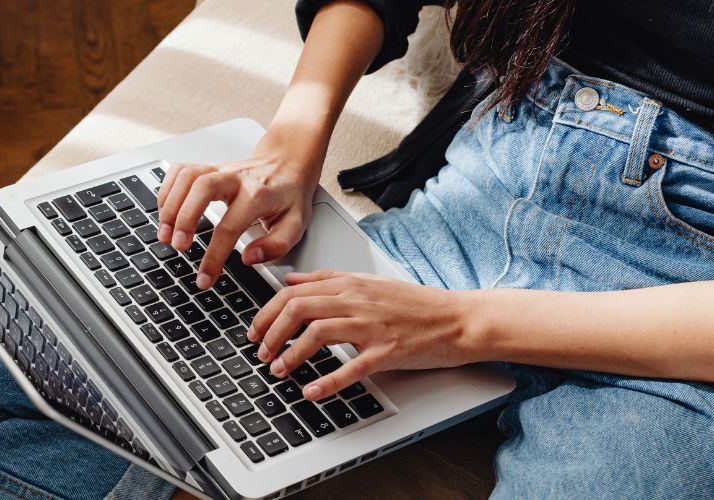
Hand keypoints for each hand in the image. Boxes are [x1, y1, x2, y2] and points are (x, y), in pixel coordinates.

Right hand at [156, 130, 322, 289]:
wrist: (288, 163)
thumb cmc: (289, 195)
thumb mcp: (296, 224)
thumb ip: (276, 245)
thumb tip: (248, 258)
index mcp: (259, 194)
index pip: (230, 227)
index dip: (214, 256)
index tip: (204, 278)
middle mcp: (236, 177)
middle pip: (201, 188)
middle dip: (184, 218)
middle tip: (177, 246)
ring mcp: (219, 168)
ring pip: (187, 176)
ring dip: (170, 205)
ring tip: (165, 234)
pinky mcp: (208, 166)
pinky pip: (180, 171)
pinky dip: (167, 190)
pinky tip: (165, 211)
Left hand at [246, 269, 480, 400]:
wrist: (458, 318)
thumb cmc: (416, 305)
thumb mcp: (368, 282)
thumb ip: (327, 280)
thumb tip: (291, 280)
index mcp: (350, 283)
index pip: (294, 292)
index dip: (267, 312)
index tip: (255, 330)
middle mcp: (357, 300)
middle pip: (298, 308)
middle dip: (271, 332)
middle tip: (260, 352)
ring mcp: (372, 325)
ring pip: (318, 332)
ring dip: (291, 353)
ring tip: (278, 370)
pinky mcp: (388, 351)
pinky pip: (351, 367)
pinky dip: (327, 381)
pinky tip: (310, 391)